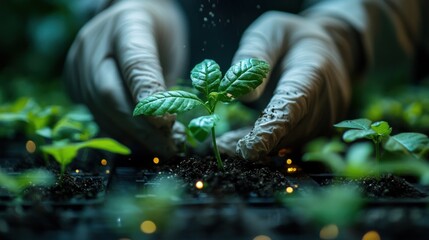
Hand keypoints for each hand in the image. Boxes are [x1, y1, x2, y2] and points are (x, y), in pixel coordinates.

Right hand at [64, 0, 186, 158]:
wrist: (127, 19)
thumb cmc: (155, 32)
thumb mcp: (169, 44)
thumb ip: (161, 78)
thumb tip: (163, 123)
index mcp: (126, 25)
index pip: (133, 62)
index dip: (147, 94)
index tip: (165, 121)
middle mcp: (93, 45)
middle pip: (110, 93)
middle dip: (141, 128)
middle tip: (169, 146)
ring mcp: (78, 64)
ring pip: (100, 110)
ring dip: (131, 135)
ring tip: (160, 146)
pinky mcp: (72, 82)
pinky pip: (95, 114)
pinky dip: (119, 132)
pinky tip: (140, 141)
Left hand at [230, 11, 358, 160]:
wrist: (326, 47)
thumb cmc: (290, 38)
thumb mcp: (269, 32)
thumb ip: (255, 56)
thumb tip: (242, 93)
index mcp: (313, 70)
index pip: (292, 104)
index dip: (271, 128)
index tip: (250, 147)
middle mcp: (325, 99)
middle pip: (291, 129)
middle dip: (258, 141)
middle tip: (225, 146)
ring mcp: (326, 117)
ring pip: (291, 141)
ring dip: (261, 145)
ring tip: (230, 143)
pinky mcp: (320, 130)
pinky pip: (293, 143)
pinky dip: (269, 145)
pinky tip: (246, 143)